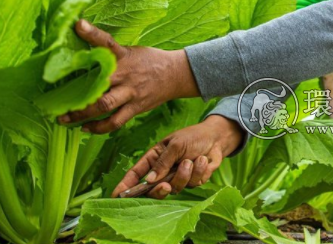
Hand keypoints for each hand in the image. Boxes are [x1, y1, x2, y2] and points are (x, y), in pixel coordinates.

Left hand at [58, 19, 199, 132]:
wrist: (176, 74)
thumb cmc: (149, 61)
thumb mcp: (130, 50)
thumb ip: (109, 52)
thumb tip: (82, 45)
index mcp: (123, 56)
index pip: (106, 41)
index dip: (92, 33)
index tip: (78, 25)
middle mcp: (125, 74)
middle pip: (99, 84)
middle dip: (76, 94)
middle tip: (56, 101)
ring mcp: (131, 92)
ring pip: (105, 106)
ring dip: (82, 115)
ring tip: (65, 119)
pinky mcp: (135, 107)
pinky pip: (115, 122)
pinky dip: (99, 128)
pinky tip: (85, 128)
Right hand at [111, 115, 243, 198]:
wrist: (216, 137)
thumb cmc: (193, 136)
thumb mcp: (176, 144)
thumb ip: (163, 162)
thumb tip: (150, 180)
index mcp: (154, 159)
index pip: (136, 174)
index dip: (125, 185)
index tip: (116, 195)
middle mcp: (164, 171)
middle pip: (153, 190)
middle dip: (159, 190)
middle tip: (165, 185)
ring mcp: (178, 177)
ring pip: (176, 188)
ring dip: (185, 174)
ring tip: (191, 160)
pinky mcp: (193, 181)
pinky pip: (193, 184)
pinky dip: (199, 172)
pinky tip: (203, 160)